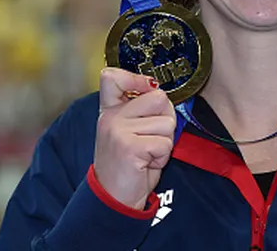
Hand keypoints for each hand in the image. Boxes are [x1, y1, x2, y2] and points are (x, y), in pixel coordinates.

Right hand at [94, 68, 175, 209]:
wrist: (114, 198)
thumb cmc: (128, 165)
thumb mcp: (128, 131)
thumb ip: (141, 110)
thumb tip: (162, 94)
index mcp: (109, 111)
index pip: (112, 76)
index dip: (137, 79)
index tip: (147, 90)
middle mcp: (111, 117)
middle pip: (159, 98)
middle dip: (165, 119)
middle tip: (151, 139)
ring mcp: (118, 131)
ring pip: (167, 123)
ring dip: (164, 142)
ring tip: (147, 154)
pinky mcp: (130, 147)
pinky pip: (165, 143)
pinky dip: (163, 156)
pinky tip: (147, 163)